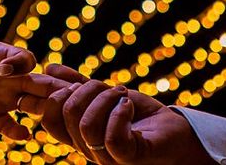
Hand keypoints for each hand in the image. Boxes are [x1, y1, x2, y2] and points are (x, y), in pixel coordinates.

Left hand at [0, 23, 62, 139]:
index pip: (25, 59)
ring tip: (52, 117)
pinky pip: (8, 125)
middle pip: (41, 83)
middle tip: (64, 94)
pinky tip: (22, 134)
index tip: (1, 69)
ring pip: (33, 105)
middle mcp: (12, 78)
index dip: (18, 64)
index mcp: (5, 55)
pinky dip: (16, 131)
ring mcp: (4, 98)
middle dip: (55, 88)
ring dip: (44, 109)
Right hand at [39, 65, 213, 164]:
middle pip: (66, 115)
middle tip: (111, 87)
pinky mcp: (130, 158)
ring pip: (87, 125)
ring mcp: (108, 157)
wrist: (177, 134)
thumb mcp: (106, 95)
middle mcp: (89, 149)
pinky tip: (129, 105)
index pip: (48, 119)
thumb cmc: (141, 117)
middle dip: (87, 89)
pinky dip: (120, 114)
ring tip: (124, 95)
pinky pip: (112, 139)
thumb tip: (50, 69)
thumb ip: (79, 85)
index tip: (80, 83)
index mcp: (79, 136)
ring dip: (106, 98)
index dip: (56, 94)